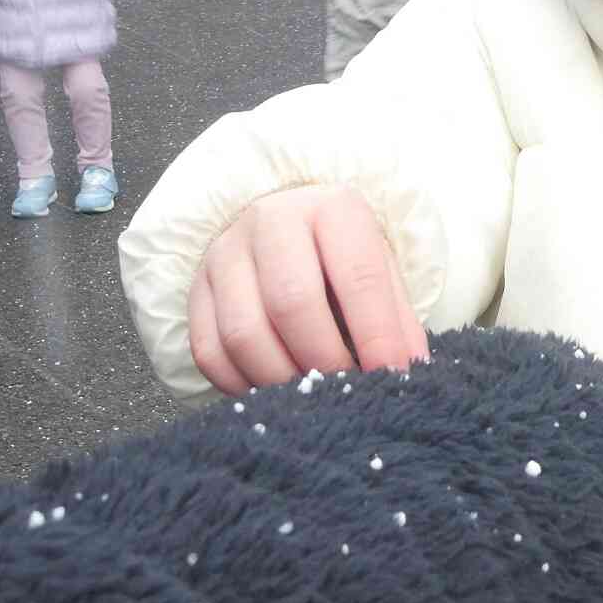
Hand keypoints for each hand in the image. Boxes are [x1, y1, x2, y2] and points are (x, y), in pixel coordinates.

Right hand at [188, 185, 428, 392]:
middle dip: (325, 359)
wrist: (281, 224)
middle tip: (346, 389)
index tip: (391, 374)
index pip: (357, 275)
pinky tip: (271, 392)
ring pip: (244, 332)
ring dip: (281, 378)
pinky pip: (209, 351)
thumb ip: (395, 317)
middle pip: (292, 302)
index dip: (377, 333)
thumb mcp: (378, 267)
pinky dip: (241, 384)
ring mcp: (225, 253)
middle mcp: (271, 220)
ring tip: (310, 394)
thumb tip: (407, 370)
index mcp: (330, 208)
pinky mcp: (195, 288)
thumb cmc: (339, 254)